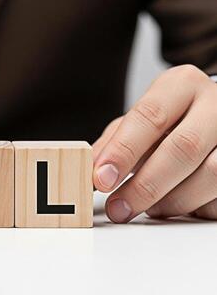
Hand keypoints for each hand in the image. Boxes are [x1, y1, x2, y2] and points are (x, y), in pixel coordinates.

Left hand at [93, 65, 216, 222]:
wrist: (216, 117)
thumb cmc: (172, 121)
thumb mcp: (140, 122)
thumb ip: (114, 143)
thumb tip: (90, 172)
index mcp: (182, 85)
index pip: (150, 116)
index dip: (123, 151)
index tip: (101, 179)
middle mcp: (216, 103)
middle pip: (183, 148)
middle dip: (145, 185)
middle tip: (119, 208)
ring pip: (212, 173)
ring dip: (174, 201)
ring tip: (150, 210)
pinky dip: (198, 206)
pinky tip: (181, 204)